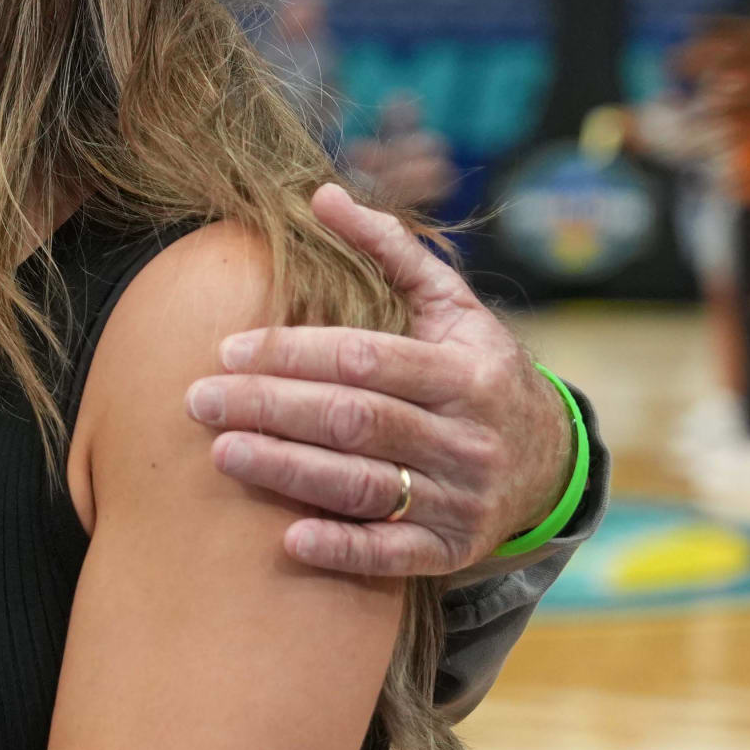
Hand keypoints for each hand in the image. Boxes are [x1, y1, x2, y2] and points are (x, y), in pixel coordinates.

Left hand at [187, 184, 576, 577]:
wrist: (550, 462)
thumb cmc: (478, 371)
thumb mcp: (453, 306)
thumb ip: (390, 251)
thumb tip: (322, 194)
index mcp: (465, 370)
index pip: (367, 358)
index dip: (294, 354)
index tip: (228, 349)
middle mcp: (468, 435)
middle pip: (355, 420)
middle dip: (271, 408)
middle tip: (199, 400)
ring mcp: (463, 497)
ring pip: (365, 485)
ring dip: (287, 471)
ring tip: (221, 452)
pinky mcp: (453, 549)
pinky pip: (394, 555)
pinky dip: (343, 549)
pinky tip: (289, 540)